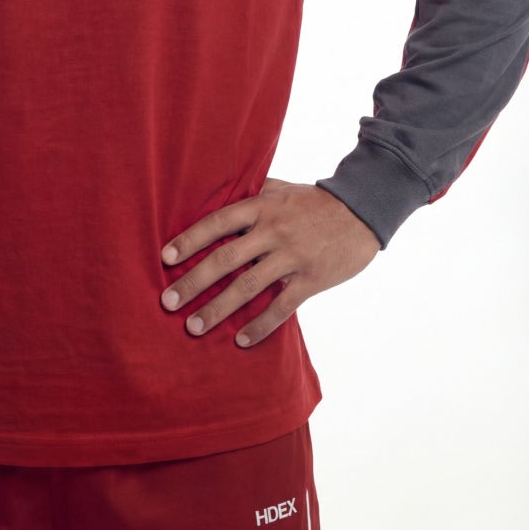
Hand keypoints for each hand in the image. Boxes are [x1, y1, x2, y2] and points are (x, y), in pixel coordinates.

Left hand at [160, 179, 378, 344]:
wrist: (363, 211)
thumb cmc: (314, 201)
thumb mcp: (281, 188)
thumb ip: (252, 194)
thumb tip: (216, 193)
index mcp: (263, 207)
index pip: (218, 222)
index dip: (190, 239)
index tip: (165, 258)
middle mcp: (274, 231)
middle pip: (226, 258)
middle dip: (194, 282)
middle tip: (167, 302)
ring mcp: (293, 257)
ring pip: (248, 287)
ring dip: (218, 309)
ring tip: (193, 327)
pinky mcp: (311, 280)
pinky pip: (281, 308)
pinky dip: (260, 327)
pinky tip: (241, 341)